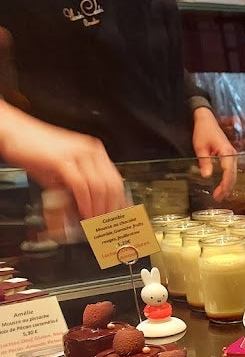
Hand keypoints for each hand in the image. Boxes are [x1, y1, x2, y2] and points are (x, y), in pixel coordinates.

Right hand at [0, 101, 125, 218]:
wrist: (13, 133)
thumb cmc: (35, 151)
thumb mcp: (61, 173)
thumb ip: (76, 189)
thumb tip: (88, 210)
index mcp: (94, 152)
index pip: (116, 180)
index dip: (119, 202)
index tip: (118, 217)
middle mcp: (90, 151)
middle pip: (112, 185)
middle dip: (111, 209)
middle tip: (107, 224)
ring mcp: (77, 154)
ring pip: (99, 186)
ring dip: (98, 208)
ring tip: (95, 221)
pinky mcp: (62, 160)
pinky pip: (81, 185)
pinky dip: (85, 202)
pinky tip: (84, 212)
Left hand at [192, 107, 236, 200]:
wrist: (207, 120)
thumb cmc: (203, 131)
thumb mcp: (200, 147)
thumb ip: (204, 162)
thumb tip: (207, 176)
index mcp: (226, 152)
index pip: (228, 172)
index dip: (225, 184)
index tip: (219, 194)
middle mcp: (232, 154)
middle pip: (233, 175)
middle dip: (227, 188)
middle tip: (218, 198)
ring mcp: (233, 155)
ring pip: (234, 174)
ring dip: (228, 185)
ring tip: (220, 195)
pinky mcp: (230, 156)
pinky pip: (232, 171)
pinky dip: (228, 180)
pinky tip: (223, 186)